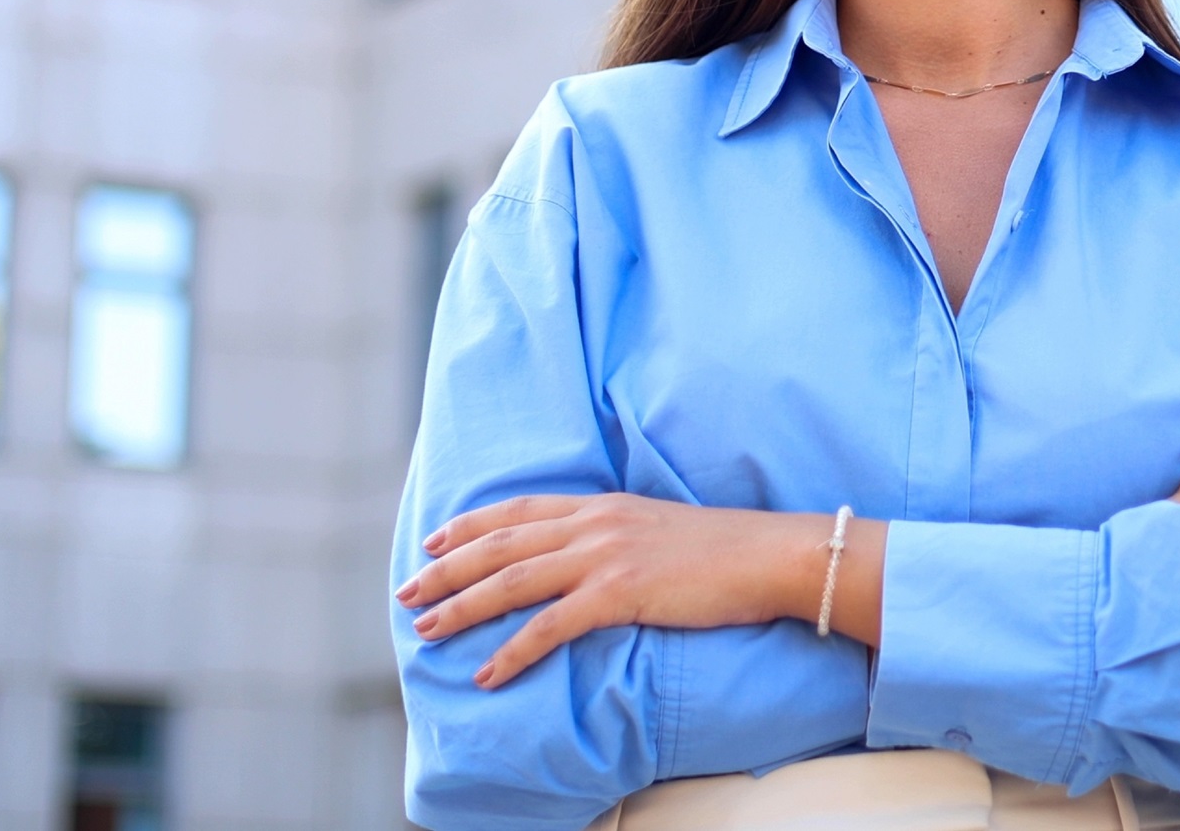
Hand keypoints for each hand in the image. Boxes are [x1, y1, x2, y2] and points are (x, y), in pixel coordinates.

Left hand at [395, 494, 883, 687]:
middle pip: (501, 544)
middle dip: (446, 570)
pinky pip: (551, 626)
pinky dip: (513, 651)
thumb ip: (619, 539)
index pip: (518, 510)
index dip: (469, 526)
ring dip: (463, 607)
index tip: (433, 542)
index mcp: (602, 505)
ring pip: (513, 580)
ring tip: (428, 631)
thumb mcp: (658, 531)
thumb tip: (593, 561)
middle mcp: (594, 523)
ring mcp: (606, 555)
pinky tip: (489, 674)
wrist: (771, 555)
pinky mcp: (622, 592)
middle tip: (408, 594)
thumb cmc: (725, 550)